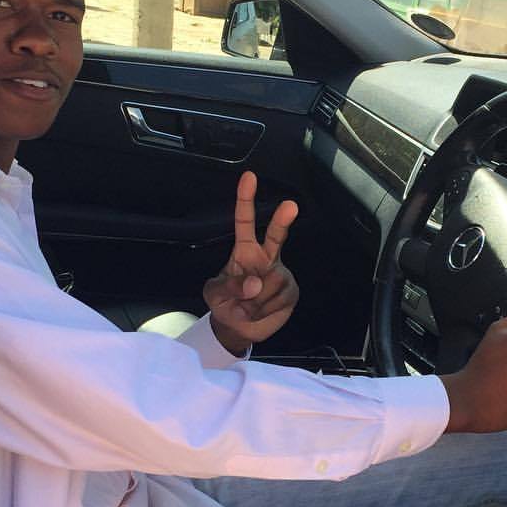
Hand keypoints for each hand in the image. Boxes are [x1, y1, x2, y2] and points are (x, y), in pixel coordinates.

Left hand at [204, 171, 299, 354]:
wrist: (239, 329)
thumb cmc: (225, 304)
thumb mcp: (215, 294)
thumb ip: (230, 287)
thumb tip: (255, 283)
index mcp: (244, 251)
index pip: (244, 222)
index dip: (246, 199)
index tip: (249, 177)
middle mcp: (266, 257)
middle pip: (276, 235)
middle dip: (283, 220)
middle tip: (290, 206)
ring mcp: (280, 273)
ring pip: (271, 282)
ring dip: (255, 300)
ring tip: (248, 306)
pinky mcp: (291, 291)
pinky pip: (279, 298)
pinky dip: (266, 309)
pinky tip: (261, 310)